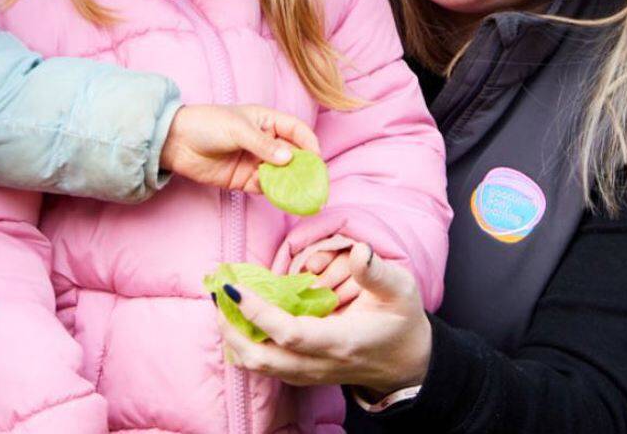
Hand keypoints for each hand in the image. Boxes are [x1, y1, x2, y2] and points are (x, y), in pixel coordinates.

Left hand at [160, 103, 319, 190]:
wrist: (176, 142)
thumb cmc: (207, 124)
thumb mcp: (238, 129)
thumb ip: (263, 145)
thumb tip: (289, 159)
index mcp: (267, 121)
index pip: (296, 130)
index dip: (309, 143)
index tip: (316, 159)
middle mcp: (265, 142)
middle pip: (293, 155)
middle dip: (304, 168)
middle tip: (315, 183)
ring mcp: (255, 161)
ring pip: (281, 174)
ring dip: (291, 183)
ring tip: (301, 194)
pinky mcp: (244, 180)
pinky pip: (265, 187)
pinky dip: (274, 193)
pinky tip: (281, 197)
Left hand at [216, 242, 431, 393]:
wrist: (408, 364)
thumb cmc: (402, 322)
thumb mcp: (401, 291)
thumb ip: (377, 272)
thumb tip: (358, 251)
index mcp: (341, 342)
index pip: (290, 334)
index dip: (257, 313)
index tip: (234, 288)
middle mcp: (320, 364)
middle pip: (262, 359)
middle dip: (231, 329)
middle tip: (218, 294)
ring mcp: (310, 374)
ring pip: (259, 367)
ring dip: (233, 338)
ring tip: (223, 305)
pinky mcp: (304, 375)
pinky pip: (265, 366)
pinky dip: (245, 345)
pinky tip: (240, 319)